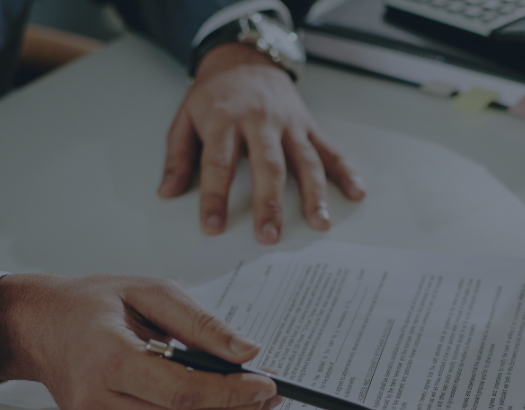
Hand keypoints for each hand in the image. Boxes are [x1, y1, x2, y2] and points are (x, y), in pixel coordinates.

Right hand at [0, 274, 282, 409]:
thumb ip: (201, 323)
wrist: (39, 328)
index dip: (231, 393)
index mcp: (107, 359)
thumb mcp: (150, 292)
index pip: (183, 391)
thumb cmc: (91, 305)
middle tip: (270, 396)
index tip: (266, 383)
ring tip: (255, 404)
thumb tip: (247, 352)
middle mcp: (98, 402)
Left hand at [157, 42, 365, 242]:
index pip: (219, 164)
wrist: (245, 59)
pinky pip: (330, 150)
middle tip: (268, 236)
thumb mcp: (185, 119)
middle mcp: (260, 121)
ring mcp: (289, 124)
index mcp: (225, 120)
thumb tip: (168, 192)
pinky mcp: (308, 126)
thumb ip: (178, 157)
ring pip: (305, 161)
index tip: (213, 227)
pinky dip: (346, 172)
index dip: (215, 198)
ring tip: (320, 223)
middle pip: (267, 166)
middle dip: (268, 203)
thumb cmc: (215, 95)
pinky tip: (357, 193)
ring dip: (315, 194)